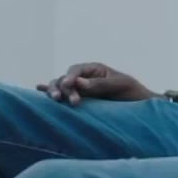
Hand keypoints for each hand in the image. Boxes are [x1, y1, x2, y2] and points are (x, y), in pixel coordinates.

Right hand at [36, 62, 156, 105]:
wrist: (140, 107)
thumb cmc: (132, 92)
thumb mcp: (120, 85)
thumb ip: (100, 84)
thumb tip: (77, 82)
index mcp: (94, 70)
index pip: (76, 70)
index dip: (70, 78)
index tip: (69, 86)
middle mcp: (83, 78)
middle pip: (64, 79)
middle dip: (63, 88)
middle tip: (72, 102)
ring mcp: (79, 90)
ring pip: (59, 87)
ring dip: (54, 91)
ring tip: (55, 100)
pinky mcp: (78, 101)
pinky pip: (62, 95)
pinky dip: (49, 91)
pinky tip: (38, 89)